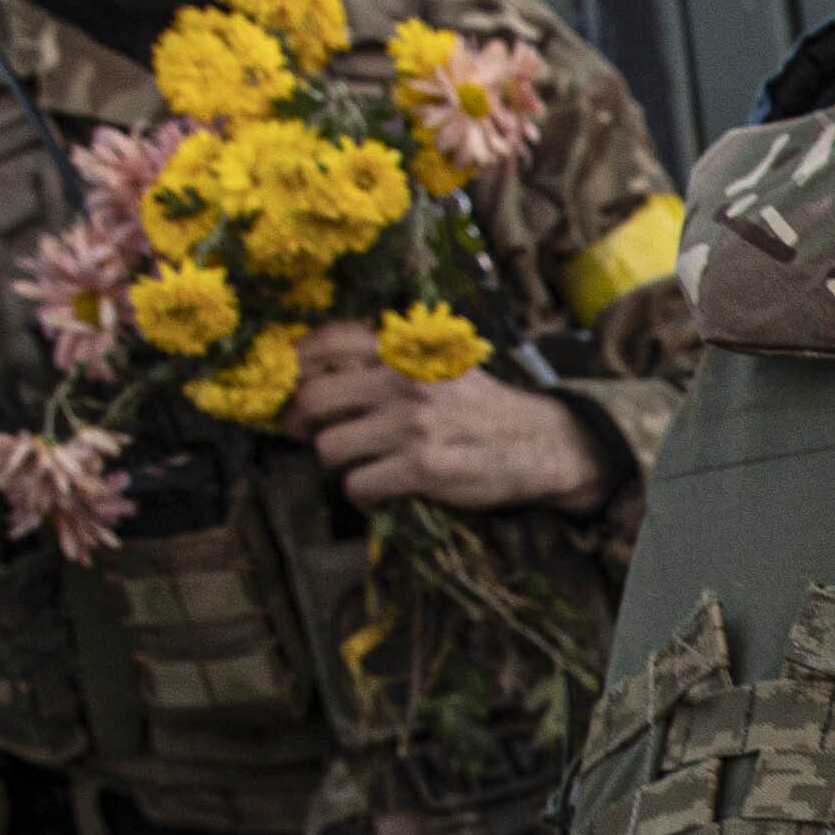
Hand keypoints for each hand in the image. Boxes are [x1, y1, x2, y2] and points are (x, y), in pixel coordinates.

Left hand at [290, 325, 608, 512]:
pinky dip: (361, 492)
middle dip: (301, 422)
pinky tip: (379, 487)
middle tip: (308, 433)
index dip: (298, 365)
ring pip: (328, 447)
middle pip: (312, 399)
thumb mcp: (439, 362)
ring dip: (336, 462)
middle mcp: (403, 380)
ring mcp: (411, 425)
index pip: (329, 342)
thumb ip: (389, 358)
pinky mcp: (422, 468)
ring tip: (358, 462)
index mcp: (405, 349)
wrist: (539, 442)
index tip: (294, 385)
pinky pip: (357, 485)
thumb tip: (319, 372)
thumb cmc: (481, 406)